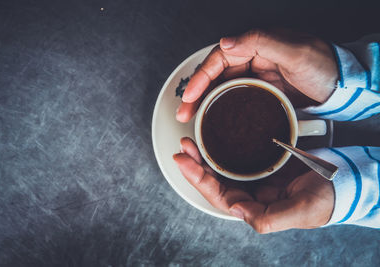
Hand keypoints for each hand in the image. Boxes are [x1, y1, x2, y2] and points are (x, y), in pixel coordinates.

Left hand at [173, 137, 334, 232]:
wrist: (342, 182)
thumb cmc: (324, 200)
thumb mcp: (301, 211)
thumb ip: (269, 218)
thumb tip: (236, 211)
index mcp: (254, 207)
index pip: (219, 196)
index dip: (199, 180)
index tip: (184, 161)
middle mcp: (250, 193)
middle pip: (214, 181)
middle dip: (196, 165)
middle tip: (183, 146)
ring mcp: (255, 177)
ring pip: (222, 168)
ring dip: (204, 155)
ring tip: (191, 141)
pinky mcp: (261, 163)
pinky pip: (235, 156)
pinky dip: (222, 148)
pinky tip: (214, 138)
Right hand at [176, 29, 337, 121]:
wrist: (342, 89)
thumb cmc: (324, 66)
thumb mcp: (295, 52)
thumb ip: (261, 43)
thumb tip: (226, 41)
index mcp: (256, 46)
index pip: (219, 58)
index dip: (201, 76)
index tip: (190, 94)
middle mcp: (252, 61)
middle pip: (215, 75)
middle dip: (196, 93)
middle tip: (184, 112)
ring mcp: (255, 78)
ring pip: (221, 89)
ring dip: (204, 103)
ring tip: (192, 119)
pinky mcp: (260, 94)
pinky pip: (234, 99)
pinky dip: (220, 108)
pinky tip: (213, 119)